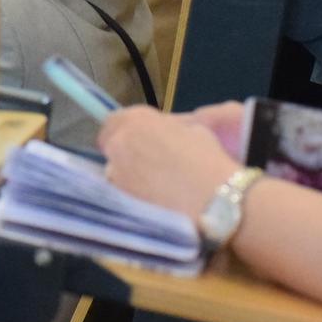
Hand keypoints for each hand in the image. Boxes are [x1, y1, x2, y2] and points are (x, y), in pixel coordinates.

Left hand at [100, 105, 240, 219]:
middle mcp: (119, 143)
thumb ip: (169, 129)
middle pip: (110, 144)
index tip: (136, 138)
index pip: (114, 120)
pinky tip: (150, 200)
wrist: (211, 200)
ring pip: (113, 170)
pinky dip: (131, 193)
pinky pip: (120, 191)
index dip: (126, 130)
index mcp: (136, 120)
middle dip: (123, 151)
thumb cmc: (207, 160)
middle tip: (145, 163)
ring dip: (127, 174)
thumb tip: (163, 135)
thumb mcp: (193, 130)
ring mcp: (115, 173)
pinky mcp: (118, 198)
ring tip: (151, 186)